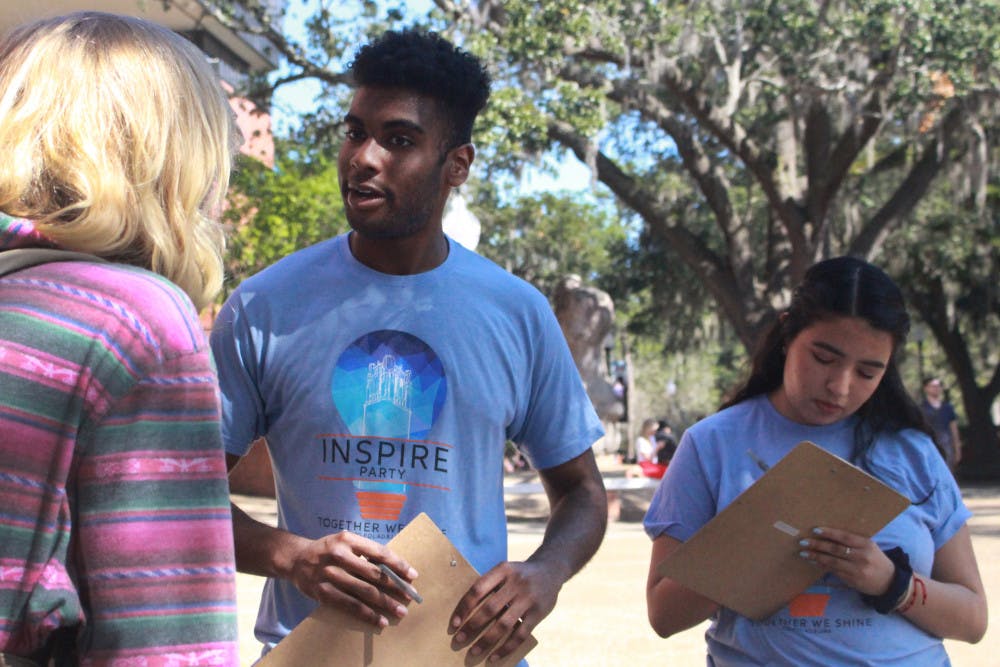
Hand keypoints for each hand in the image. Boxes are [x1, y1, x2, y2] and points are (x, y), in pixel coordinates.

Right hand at [288, 531, 417, 627]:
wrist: (296, 559)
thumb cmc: (328, 550)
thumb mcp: (345, 542)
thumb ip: (365, 552)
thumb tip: (394, 568)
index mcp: (348, 539)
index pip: (379, 552)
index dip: (398, 565)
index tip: (412, 575)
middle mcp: (338, 555)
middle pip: (374, 574)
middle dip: (396, 586)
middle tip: (410, 596)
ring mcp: (329, 574)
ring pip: (364, 592)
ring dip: (385, 603)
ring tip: (400, 611)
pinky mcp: (322, 592)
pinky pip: (350, 605)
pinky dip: (367, 614)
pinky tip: (380, 620)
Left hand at [450, 560, 558, 662]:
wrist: (551, 570)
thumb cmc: (519, 574)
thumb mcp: (505, 570)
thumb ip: (489, 585)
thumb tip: (465, 612)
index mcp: (503, 570)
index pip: (478, 589)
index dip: (464, 607)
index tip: (454, 623)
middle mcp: (516, 583)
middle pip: (490, 608)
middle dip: (472, 626)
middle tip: (458, 640)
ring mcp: (528, 599)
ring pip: (504, 624)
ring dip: (486, 640)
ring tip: (474, 652)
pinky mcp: (538, 613)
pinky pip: (520, 634)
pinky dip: (506, 647)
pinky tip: (495, 657)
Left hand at [797, 526, 894, 595]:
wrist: (890, 582)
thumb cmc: (875, 559)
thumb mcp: (869, 547)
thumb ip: (852, 541)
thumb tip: (828, 534)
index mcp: (866, 544)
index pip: (845, 537)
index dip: (829, 533)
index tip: (815, 530)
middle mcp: (862, 557)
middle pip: (836, 549)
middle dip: (817, 545)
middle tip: (803, 541)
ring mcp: (857, 570)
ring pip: (832, 562)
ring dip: (816, 557)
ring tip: (803, 553)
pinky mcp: (853, 580)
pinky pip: (834, 571)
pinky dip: (822, 566)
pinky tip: (813, 562)